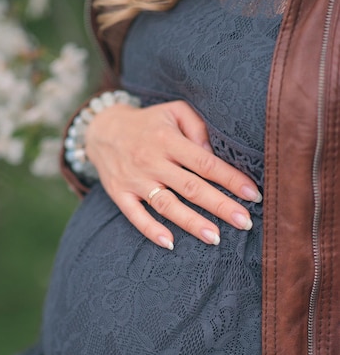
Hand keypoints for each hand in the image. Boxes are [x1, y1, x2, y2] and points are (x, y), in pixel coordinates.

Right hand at [85, 100, 261, 249]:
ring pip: (166, 204)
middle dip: (220, 206)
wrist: (102, 130)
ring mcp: (135, 180)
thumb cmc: (148, 123)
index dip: (230, 179)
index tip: (252, 194)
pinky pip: (135, 215)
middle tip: (245, 222)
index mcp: (168, 140)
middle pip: (191, 187)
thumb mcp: (173, 111)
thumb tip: (214, 154)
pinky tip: (169, 243)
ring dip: (190, 222)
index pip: (205, 162)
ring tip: (214, 237)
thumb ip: (197, 127)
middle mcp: (152, 161)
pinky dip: (150, 230)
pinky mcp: (120, 194)